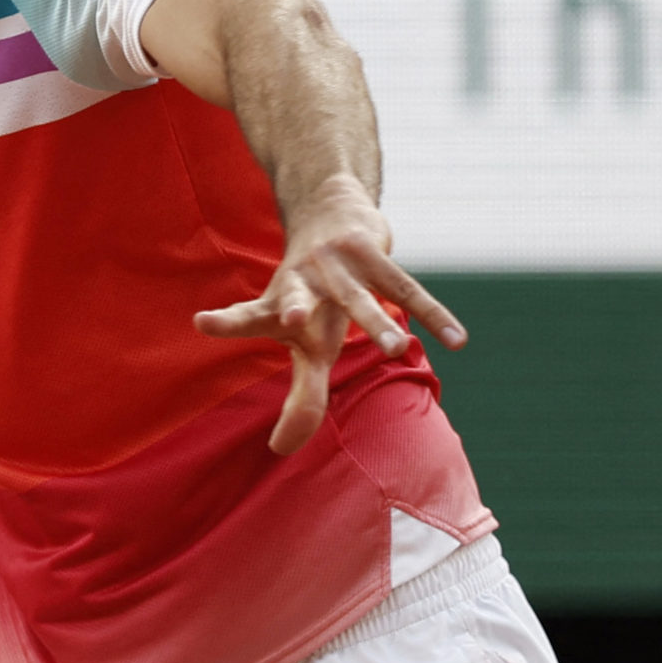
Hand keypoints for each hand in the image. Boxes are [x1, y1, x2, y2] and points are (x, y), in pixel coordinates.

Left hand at [193, 175, 465, 455]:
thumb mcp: (302, 339)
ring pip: (360, 298)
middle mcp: (302, 281)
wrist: (331, 211)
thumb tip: (282, 451)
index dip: (227, 322)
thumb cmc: (311, 293)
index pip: (247, 317)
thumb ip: (300, 396)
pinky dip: (434, 316)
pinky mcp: (373, 256)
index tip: (204, 322)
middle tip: (295, 322)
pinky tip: (457, 341)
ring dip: (379, 322)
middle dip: (297, 308)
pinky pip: (409, 290)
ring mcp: (338, 266)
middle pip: (298, 298)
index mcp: (276, 302)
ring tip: (395, 350)